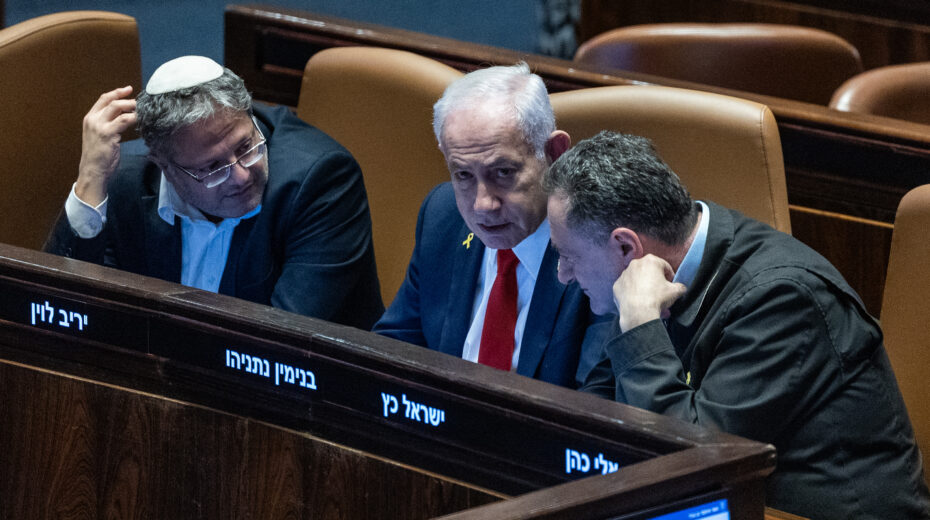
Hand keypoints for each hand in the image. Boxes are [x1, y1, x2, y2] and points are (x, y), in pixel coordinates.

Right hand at [75, 86, 136, 205]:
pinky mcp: (108, 134)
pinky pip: (124, 120)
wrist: (92, 171)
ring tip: (144, 110)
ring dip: (132, 107)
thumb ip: (108, 125)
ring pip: (117, 107)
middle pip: (111, 101)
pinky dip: (135, 118)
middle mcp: (93, 119)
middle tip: (141, 101)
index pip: (103, 99)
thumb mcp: (99, 136)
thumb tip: (125, 116)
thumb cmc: (98, 157)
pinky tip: (142, 120)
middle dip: (127, 99)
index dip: (117, 92)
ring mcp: (99, 126)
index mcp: (89, 118)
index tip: (128, 89)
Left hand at [613, 254, 686, 331]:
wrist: (637, 312)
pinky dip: (632, 292)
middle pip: (649, 271)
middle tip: (660, 291)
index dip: (670, 276)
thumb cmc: (657, 298)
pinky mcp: (617, 285)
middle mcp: (635, 264)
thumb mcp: (675, 291)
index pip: (664, 266)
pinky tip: (638, 301)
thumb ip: (680, 286)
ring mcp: (624, 274)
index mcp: (651, 261)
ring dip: (642, 285)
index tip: (671, 284)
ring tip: (649, 298)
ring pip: (636, 278)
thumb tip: (681, 288)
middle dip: (655, 280)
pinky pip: (627, 287)